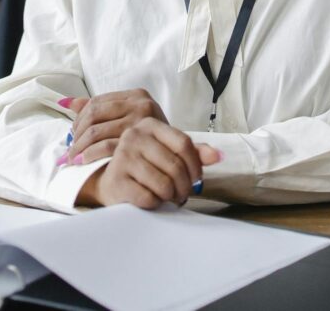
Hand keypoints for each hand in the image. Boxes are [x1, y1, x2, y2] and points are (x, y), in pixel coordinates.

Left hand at [59, 89, 167, 164]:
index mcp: (136, 95)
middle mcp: (141, 104)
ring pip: (97, 131)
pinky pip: (106, 147)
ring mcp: (141, 122)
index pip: (97, 102)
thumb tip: (66, 102)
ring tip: (72, 158)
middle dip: (77, 134)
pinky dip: (90, 155)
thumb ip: (100, 109)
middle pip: (94, 115)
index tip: (73, 134)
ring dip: (80, 146)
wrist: (176, 158)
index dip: (79, 118)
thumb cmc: (150, 140)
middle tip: (70, 150)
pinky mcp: (140, 142)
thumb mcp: (129, 118)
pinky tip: (83, 162)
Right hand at [75, 118, 221, 208]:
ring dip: (171, 196)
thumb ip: (194, 152)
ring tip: (169, 196)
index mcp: (149, 125)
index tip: (197, 178)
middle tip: (183, 193)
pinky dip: (156, 204)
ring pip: (164, 184)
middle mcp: (133, 136)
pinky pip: (148, 198)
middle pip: (175, 166)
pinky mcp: (116, 180)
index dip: (195, 165)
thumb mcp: (168, 153)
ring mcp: (122, 158)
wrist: (111, 181)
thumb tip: (218, 155)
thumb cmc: (144, 166)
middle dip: (185, 186)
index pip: (184, 143)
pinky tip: (152, 200)